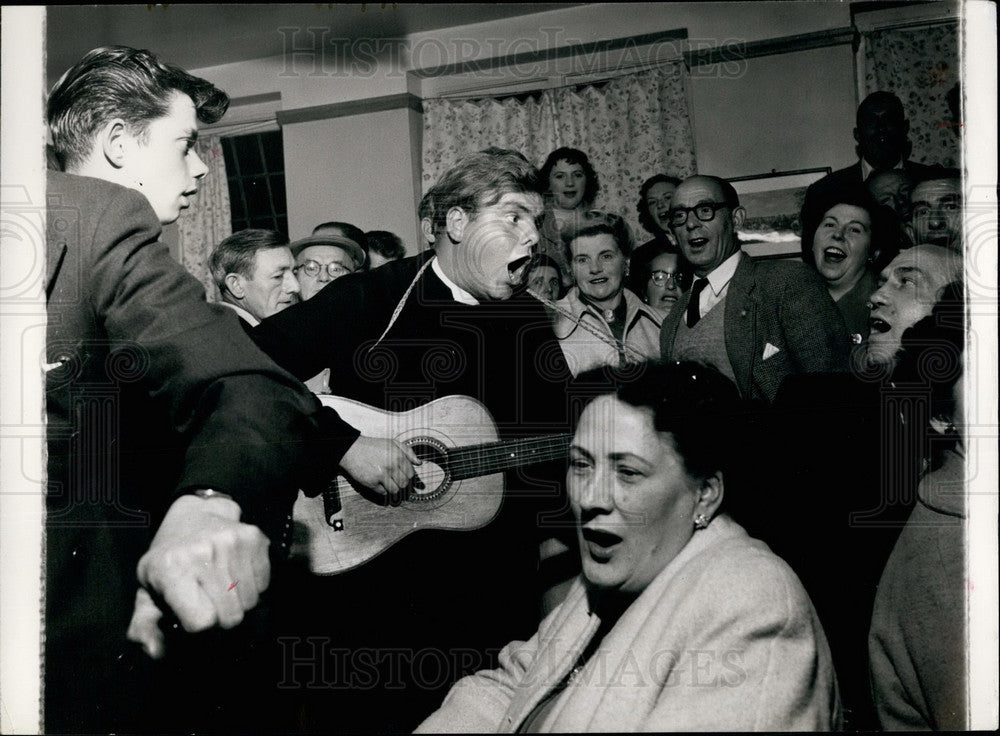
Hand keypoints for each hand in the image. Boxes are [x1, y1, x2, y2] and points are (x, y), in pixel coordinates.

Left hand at [126, 494, 269, 658]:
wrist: (195, 514)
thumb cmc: (170, 559)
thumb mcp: (147, 590)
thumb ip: (146, 626)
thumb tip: (155, 652)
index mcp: (171, 569)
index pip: (202, 622)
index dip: (200, 626)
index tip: (194, 617)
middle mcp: (202, 553)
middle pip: (231, 616)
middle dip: (222, 618)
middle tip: (211, 604)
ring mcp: (231, 543)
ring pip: (250, 602)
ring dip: (240, 603)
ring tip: (224, 588)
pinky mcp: (254, 537)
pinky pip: (264, 584)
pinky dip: (254, 586)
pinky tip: (238, 574)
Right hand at [339, 435, 420, 505]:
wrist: (352, 449)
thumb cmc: (373, 446)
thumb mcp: (392, 443)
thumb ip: (408, 452)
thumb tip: (419, 463)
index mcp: (398, 456)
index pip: (411, 474)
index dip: (408, 476)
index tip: (402, 475)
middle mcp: (391, 466)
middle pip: (404, 484)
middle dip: (401, 484)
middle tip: (395, 480)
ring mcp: (381, 475)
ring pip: (395, 491)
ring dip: (393, 489)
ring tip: (388, 483)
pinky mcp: (371, 483)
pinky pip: (383, 493)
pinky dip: (382, 490)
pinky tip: (379, 483)